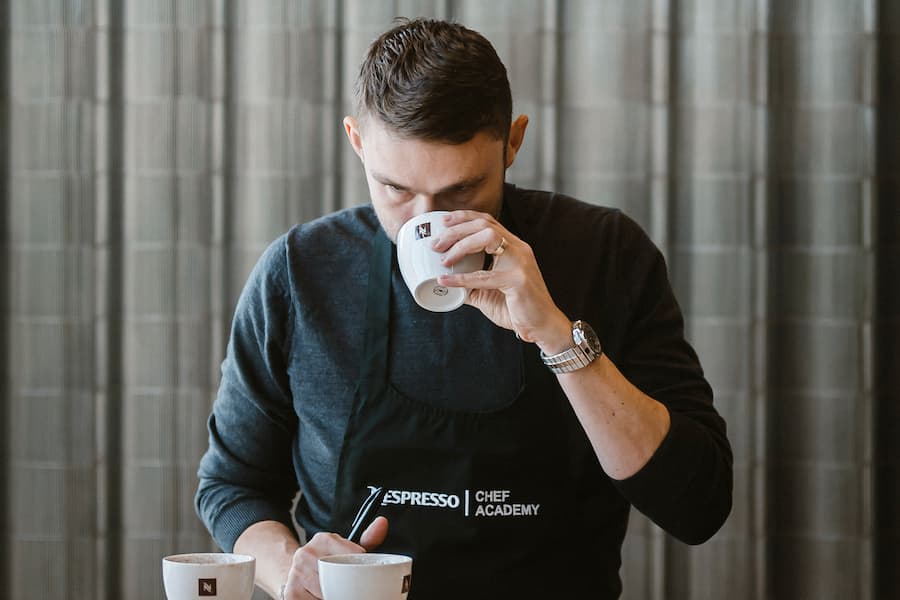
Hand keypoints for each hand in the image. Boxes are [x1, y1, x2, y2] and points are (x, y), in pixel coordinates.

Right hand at [282, 517, 388, 598]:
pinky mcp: (291, 594)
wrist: (293, 570)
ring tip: (340, 594)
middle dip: (348, 587)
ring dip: (336, 596)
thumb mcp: (345, 548)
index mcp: (322, 540)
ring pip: (326, 593)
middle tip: (355, 591)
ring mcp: (296, 574)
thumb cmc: (325, 560)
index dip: (359, 569)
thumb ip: (367, 539)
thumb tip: (382, 523)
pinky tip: (325, 597)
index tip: (364, 577)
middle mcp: (306, 554)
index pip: (350, 555)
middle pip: (337, 577)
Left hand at [432, 210, 571, 352]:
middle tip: (436, 244)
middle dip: (456, 230)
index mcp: (514, 247)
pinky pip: (484, 275)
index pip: (488, 221)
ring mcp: (520, 262)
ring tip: (444, 259)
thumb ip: (470, 284)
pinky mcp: (518, 280)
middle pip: (484, 224)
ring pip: (487, 237)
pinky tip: (446, 280)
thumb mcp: (489, 292)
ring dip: (461, 245)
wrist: (543, 327)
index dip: (465, 217)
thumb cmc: (519, 309)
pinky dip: (462, 278)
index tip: (444, 222)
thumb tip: (445, 282)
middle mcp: (519, 249)